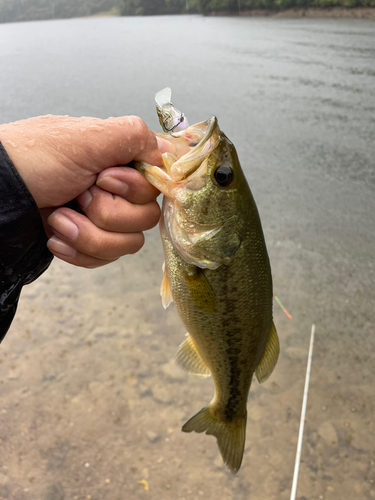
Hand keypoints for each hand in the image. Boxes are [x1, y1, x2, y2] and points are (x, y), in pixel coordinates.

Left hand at [0, 115, 172, 267]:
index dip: (134, 189)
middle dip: (106, 212)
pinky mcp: (88, 241)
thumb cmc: (32, 160)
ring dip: (89, 234)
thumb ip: (134, 136)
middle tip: (77, 195)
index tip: (105, 179)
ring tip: (58, 218)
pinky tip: (56, 236)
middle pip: (146, 218)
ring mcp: (102, 218)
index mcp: (120, 161)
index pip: (157, 184)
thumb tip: (167, 149)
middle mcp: (116, 190)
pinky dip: (79, 251)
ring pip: (127, 244)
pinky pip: (104, 259)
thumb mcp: (86, 138)